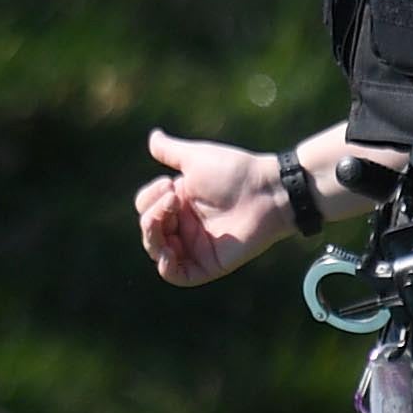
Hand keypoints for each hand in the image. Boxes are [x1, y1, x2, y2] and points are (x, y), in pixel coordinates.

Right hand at [136, 130, 293, 284]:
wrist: (267, 190)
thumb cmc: (235, 171)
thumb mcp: (196, 157)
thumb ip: (171, 151)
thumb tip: (153, 136)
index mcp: (180, 203)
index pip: (146, 208)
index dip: (149, 198)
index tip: (169, 183)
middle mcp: (185, 226)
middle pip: (149, 231)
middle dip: (151, 214)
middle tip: (173, 197)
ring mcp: (196, 247)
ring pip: (158, 252)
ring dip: (153, 236)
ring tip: (167, 218)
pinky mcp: (208, 265)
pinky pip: (178, 276)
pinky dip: (166, 267)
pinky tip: (167, 251)